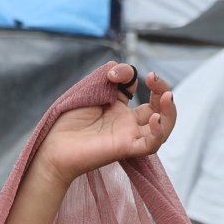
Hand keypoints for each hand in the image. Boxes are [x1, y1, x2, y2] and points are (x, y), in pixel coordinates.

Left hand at [36, 64, 175, 186]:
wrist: (54, 146)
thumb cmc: (67, 120)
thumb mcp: (92, 86)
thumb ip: (112, 75)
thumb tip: (132, 76)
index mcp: (119, 109)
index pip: (141, 91)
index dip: (134, 76)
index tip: (115, 74)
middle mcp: (127, 124)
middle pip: (159, 110)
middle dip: (163, 90)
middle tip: (153, 79)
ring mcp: (128, 136)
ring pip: (162, 129)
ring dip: (170, 113)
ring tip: (167, 97)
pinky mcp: (125, 149)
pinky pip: (150, 145)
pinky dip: (158, 132)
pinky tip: (154, 118)